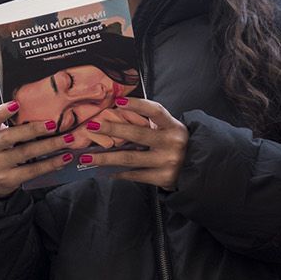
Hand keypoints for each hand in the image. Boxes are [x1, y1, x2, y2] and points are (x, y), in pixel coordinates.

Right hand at [0, 101, 73, 202]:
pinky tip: (64, 158)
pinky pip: (33, 170)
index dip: (2, 112)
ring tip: (68, 140)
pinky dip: (51, 164)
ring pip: (25, 153)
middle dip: (33, 129)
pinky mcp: (8, 179)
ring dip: (49, 145)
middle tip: (53, 124)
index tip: (16, 104)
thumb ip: (12, 126)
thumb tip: (45, 113)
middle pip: (10, 136)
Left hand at [70, 97, 188, 188]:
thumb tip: (114, 114)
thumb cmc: (173, 144)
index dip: (137, 105)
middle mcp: (172, 142)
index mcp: (173, 126)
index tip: (117, 101)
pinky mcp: (163, 178)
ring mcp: (168, 161)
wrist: (195, 169)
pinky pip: (134, 175)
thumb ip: (147, 123)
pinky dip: (116, 173)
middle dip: (112, 129)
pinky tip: (102, 171)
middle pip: (137, 134)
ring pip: (130, 158)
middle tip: (91, 126)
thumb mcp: (167, 130)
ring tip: (86, 157)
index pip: (155, 111)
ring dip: (105, 157)